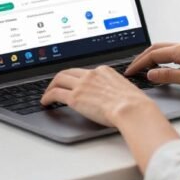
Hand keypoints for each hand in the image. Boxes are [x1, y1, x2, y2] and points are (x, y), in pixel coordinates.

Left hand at [40, 66, 157, 126]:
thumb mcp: (124, 88)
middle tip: (55, 85)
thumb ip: (114, 88)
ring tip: (47, 94)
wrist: (131, 108)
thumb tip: (112, 96)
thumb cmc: (133, 103)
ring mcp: (82, 85)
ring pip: (59, 79)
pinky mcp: (75, 97)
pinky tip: (45, 102)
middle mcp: (91, 75)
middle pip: (68, 72)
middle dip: (59, 78)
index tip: (73, 83)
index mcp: (103, 71)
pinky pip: (55, 93)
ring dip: (51, 86)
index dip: (75, 77)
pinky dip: (47, 96)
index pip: (84, 71)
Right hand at [126, 40, 179, 93]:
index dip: (139, 64)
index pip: (153, 55)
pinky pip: (177, 51)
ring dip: (154, 56)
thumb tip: (151, 74)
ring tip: (146, 67)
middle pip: (158, 48)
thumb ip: (168, 76)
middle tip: (133, 68)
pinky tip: (167, 65)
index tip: (130, 72)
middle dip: (143, 58)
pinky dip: (166, 57)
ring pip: (168, 49)